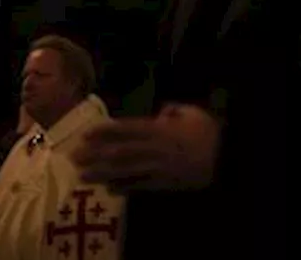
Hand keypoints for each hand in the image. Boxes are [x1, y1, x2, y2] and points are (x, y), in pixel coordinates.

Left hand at [72, 103, 220, 192]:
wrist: (225, 157)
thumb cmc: (209, 132)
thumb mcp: (193, 112)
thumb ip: (174, 110)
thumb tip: (162, 111)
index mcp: (160, 130)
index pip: (128, 129)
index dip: (106, 131)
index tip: (86, 134)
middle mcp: (154, 149)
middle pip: (120, 151)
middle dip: (96, 155)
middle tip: (74, 158)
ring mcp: (158, 168)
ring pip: (125, 171)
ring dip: (103, 174)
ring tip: (84, 177)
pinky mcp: (164, 183)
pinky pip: (140, 186)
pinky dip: (125, 188)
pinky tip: (110, 189)